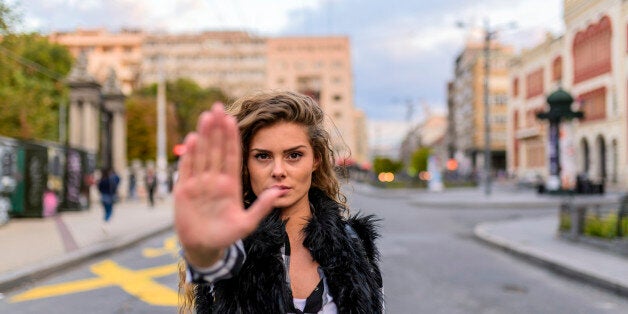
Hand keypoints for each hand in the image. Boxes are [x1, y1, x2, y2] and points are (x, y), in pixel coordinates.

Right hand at [174, 103, 285, 267]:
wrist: (204, 248)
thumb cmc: (227, 236)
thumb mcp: (248, 223)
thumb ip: (262, 206)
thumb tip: (281, 191)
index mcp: (230, 185)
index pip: (231, 156)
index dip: (231, 138)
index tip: (233, 119)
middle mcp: (214, 180)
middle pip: (216, 150)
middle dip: (217, 129)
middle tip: (218, 107)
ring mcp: (199, 184)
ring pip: (202, 155)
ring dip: (203, 136)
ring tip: (206, 116)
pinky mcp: (183, 191)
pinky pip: (187, 170)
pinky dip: (189, 155)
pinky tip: (192, 139)